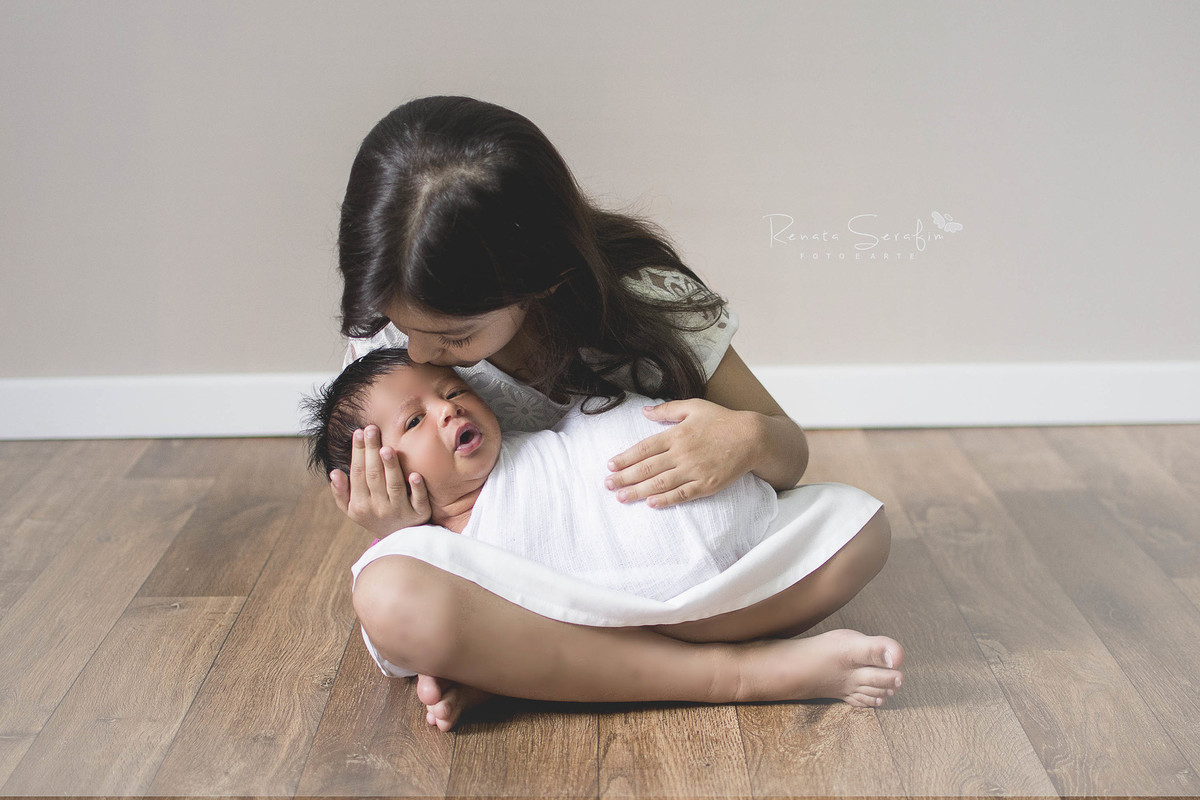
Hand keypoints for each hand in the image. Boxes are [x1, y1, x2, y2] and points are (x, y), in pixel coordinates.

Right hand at [330, 425, 430, 535]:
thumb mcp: (352, 510)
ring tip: (386, 448)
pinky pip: (418, 500)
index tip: (358, 432)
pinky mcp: (419, 514)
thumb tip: (334, 472)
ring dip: (391, 467)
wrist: (398, 540)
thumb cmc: (373, 516)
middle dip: (371, 451)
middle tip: (372, 429)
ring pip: (395, 486)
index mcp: (360, 504)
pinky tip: (414, 474)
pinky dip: (417, 488)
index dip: (358, 452)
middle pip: (374, 476)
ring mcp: (400, 511)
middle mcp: (379, 507)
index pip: (358, 473)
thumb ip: (341, 492)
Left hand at [604, 399, 756, 508]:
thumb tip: (643, 412)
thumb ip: (667, 410)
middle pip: (647, 468)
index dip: (625, 458)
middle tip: (608, 485)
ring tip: (621, 497)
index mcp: (677, 434)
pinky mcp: (707, 484)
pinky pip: (682, 494)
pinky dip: (666, 500)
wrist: (752, 437)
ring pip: (660, 483)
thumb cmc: (722, 420)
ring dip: (638, 491)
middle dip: (624, 477)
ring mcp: (695, 470)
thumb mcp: (694, 406)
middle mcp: (682, 453)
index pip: (644, 448)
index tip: (610, 465)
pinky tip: (651, 504)